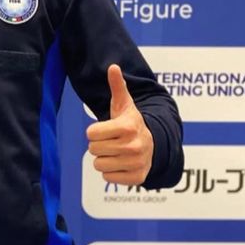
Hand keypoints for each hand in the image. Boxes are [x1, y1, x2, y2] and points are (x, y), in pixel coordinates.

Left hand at [86, 64, 153, 184]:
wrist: (153, 144)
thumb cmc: (131, 123)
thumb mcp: (124, 105)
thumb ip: (117, 86)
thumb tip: (112, 67)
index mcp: (127, 127)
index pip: (91, 133)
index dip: (95, 131)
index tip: (107, 129)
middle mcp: (133, 146)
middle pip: (93, 150)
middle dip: (99, 145)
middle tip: (112, 141)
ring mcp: (136, 163)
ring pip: (98, 165)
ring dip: (104, 159)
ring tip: (117, 152)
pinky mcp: (137, 178)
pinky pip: (108, 178)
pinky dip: (112, 173)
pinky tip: (122, 163)